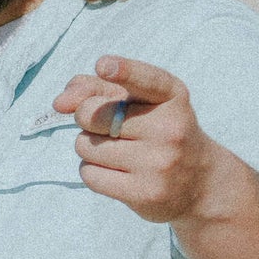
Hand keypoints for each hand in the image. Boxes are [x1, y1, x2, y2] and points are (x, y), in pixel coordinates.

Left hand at [56, 56, 239, 225]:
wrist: (199, 181)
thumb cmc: (156, 131)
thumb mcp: (138, 102)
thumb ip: (96, 89)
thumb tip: (60, 102)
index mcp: (172, 97)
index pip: (147, 80)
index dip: (123, 71)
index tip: (103, 65)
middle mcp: (170, 128)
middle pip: (92, 115)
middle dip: (88, 119)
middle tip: (113, 128)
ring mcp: (160, 163)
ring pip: (85, 146)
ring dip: (90, 148)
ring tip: (120, 152)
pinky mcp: (145, 193)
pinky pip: (89, 174)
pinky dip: (92, 171)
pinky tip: (117, 171)